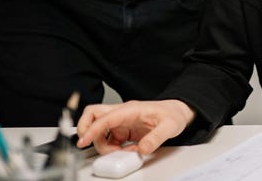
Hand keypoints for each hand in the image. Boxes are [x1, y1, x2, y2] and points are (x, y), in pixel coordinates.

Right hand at [76, 100, 194, 154]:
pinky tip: (125, 150)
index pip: (104, 117)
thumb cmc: (173, 114)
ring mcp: (121, 121)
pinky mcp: (123, 130)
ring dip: (102, 144)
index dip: (92, 129)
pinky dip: (111, 147)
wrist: (178, 113)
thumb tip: (142, 149)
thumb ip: (156, 138)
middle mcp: (122, 113)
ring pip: (98, 130)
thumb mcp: (170, 126)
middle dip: (86, 130)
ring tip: (120, 152)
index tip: (84, 141)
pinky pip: (108, 138)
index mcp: (130, 109)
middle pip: (93, 115)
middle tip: (89, 144)